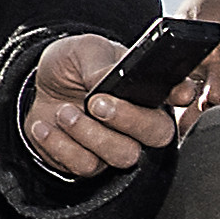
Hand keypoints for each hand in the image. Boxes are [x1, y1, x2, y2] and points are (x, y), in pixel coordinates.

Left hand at [4, 32, 171, 186]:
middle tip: (96, 102)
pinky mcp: (93, 164)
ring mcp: (118, 145)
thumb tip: (107, 82)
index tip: (177, 93)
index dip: (182, 95)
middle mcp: (140, 121)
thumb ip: (101, 65)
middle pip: (159, 134)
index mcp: (147, 88)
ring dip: (87, 133)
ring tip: (64, 111)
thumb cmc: (69, 67)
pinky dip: (60, 145)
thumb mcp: (83, 51)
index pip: (179, 93)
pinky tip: (46, 126)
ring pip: (123, 155)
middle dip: (129, 120)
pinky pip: (86, 166)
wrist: (37, 91)